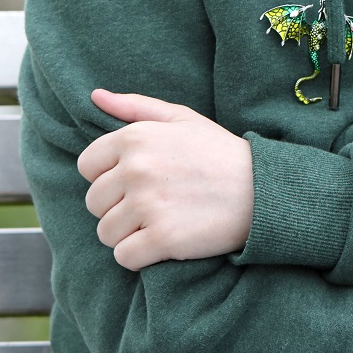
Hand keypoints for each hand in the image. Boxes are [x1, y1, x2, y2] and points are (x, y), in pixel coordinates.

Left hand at [78, 89, 253, 270]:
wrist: (265, 190)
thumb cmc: (221, 153)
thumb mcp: (183, 119)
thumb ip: (136, 107)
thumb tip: (95, 96)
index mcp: (135, 138)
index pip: (87, 166)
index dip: (109, 177)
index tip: (137, 182)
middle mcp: (136, 170)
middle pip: (94, 203)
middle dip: (118, 208)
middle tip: (155, 205)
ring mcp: (148, 205)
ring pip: (106, 233)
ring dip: (129, 235)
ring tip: (161, 223)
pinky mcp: (163, 238)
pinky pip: (124, 257)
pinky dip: (140, 257)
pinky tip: (164, 243)